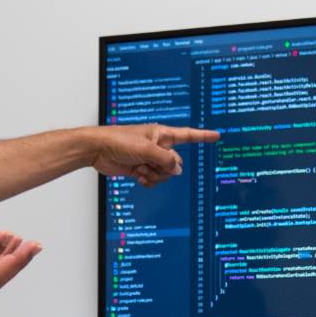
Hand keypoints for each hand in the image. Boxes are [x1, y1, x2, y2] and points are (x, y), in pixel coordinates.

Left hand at [86, 123, 218, 185]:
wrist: (98, 150)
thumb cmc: (118, 140)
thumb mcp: (146, 149)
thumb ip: (165, 160)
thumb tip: (177, 170)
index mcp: (162, 135)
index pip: (188, 135)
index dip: (203, 136)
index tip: (217, 136)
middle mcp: (158, 146)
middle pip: (175, 163)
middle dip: (165, 168)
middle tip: (149, 163)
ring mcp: (150, 158)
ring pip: (165, 174)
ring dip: (154, 175)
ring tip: (140, 169)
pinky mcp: (141, 168)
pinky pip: (154, 180)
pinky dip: (148, 181)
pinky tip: (138, 176)